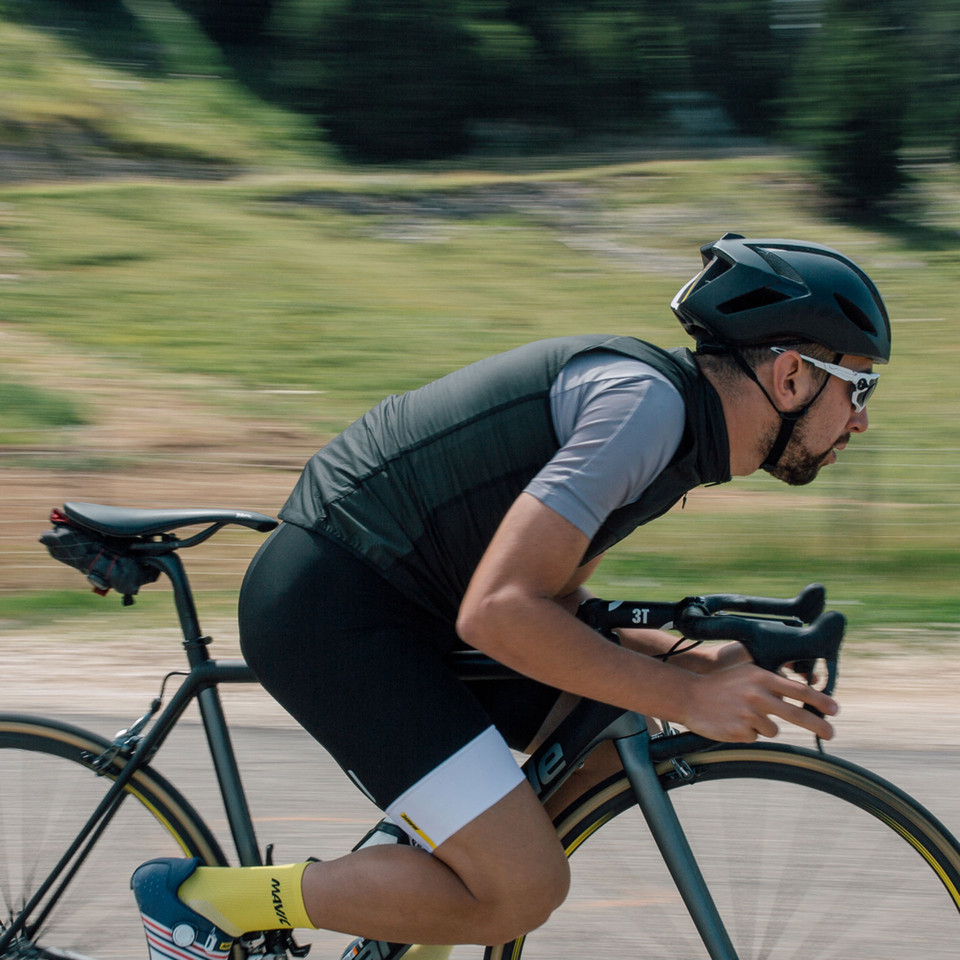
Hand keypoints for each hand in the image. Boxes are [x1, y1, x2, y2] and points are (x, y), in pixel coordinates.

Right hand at [679, 662, 836, 742]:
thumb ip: (771, 681)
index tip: (834, 709)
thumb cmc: (720, 684)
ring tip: (742, 715)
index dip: (820, 700)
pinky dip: (747, 733)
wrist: (688, 696)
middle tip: (831, 733)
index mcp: (760, 677)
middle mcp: (757, 695)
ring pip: (773, 729)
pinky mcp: (740, 732)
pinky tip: (732, 722)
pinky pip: (755, 737)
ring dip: (763, 726)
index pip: (798, 689)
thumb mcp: (746, 673)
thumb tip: (801, 693)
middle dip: (818, 725)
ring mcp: (748, 715)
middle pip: (796, 713)